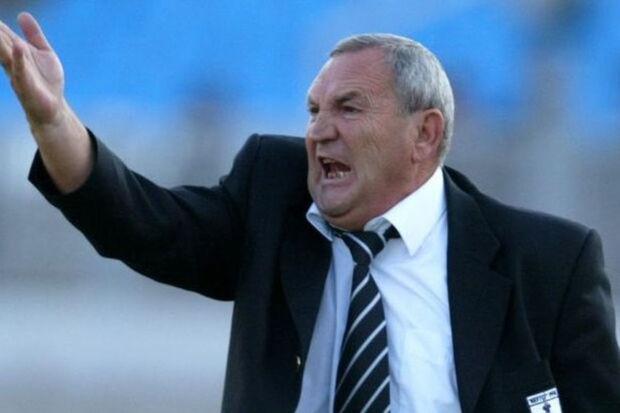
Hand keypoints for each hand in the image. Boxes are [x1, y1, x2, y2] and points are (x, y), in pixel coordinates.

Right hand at [0, 12, 64, 127]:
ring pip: (6, 54)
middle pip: (1, 43)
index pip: (3, 35)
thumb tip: (22, 14)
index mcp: (16, 53)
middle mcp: (13, 62)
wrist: (53, 107)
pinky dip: (20, 58)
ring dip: (0, 41)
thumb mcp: (44, 53)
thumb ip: (34, 35)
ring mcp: (18, 73)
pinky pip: (21, 70)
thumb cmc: (46, 80)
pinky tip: (19, 46)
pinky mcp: (27, 85)